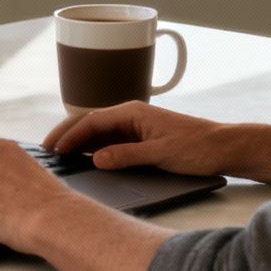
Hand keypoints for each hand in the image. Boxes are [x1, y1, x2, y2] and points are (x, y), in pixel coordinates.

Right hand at [44, 102, 270, 182]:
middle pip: (90, 122)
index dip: (70, 134)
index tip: (53, 148)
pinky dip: (94, 147)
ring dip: (78, 141)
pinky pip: (111, 140)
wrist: (225, 147)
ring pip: (99, 131)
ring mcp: (136, 126)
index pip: (91, 120)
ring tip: (58, 155)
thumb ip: (126, 155)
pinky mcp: (142, 138)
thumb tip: (95, 158)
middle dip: (67, 133)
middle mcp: (131, 115)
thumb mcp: (159, 154)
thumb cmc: (197, 147)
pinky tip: (85, 158)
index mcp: (133, 112)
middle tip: (45, 149)